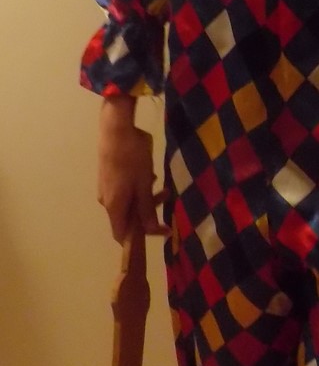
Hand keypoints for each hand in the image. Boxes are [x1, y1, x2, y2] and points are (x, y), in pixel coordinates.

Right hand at [98, 96, 169, 243]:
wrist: (116, 127)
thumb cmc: (132, 157)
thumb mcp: (144, 185)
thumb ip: (147, 210)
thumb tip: (153, 232)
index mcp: (113, 206)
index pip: (122, 234)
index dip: (141, 238)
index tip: (162, 230)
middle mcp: (105, 200)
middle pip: (127, 217)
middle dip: (148, 212)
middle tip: (166, 197)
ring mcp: (105, 186)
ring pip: (126, 201)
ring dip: (145, 197)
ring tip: (160, 183)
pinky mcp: (107, 174)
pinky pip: (123, 189)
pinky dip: (136, 187)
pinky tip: (147, 172)